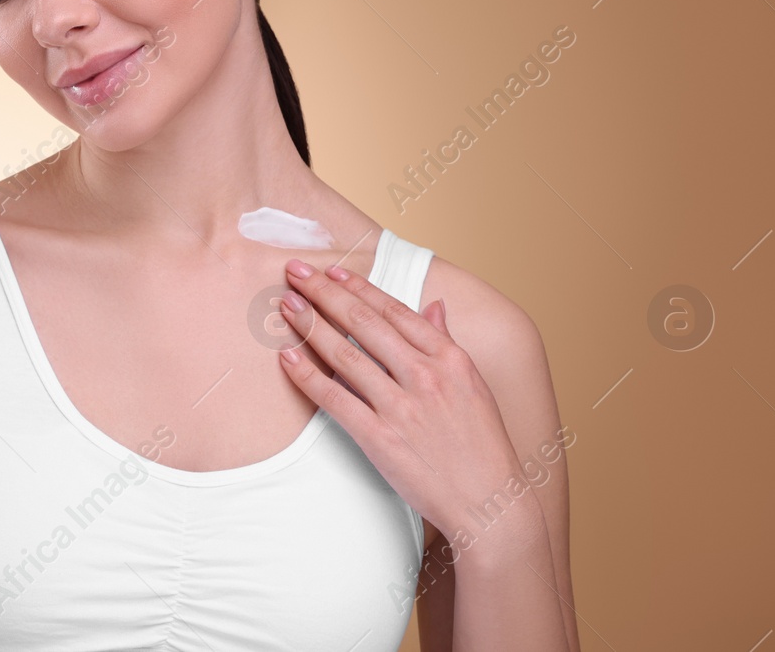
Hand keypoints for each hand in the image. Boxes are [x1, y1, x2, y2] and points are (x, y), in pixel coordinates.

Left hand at [275, 258, 535, 552]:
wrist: (489, 503)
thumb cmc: (482, 446)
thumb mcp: (474, 385)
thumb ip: (447, 342)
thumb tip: (434, 305)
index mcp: (450, 358)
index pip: (394, 311)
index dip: (358, 287)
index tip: (332, 271)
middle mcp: (425, 375)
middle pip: (363, 322)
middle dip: (324, 292)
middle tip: (295, 272)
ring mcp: (402, 407)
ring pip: (344, 354)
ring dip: (310, 325)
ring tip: (286, 306)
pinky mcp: (380, 438)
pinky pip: (334, 398)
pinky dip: (307, 375)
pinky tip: (288, 357)